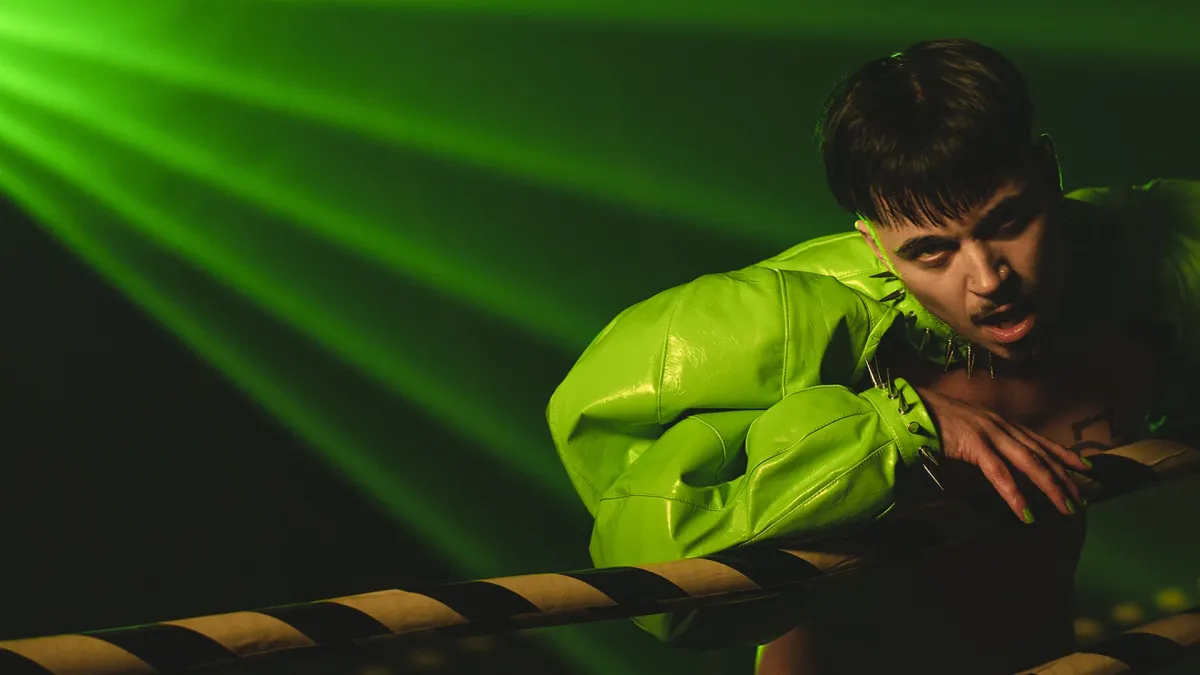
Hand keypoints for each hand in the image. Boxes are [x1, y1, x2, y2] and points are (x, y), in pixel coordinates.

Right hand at [916, 387, 1090, 522]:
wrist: (912, 407)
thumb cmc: (935, 419)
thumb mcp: (968, 431)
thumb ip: (985, 444)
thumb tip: (998, 461)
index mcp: (1001, 423)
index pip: (1040, 440)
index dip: (1065, 454)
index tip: (1086, 467)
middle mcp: (1002, 426)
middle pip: (1041, 454)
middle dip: (1064, 477)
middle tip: (1081, 500)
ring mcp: (990, 434)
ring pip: (1029, 463)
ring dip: (1049, 486)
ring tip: (1065, 508)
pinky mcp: (975, 445)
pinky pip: (999, 473)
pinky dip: (1014, 494)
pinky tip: (1025, 511)